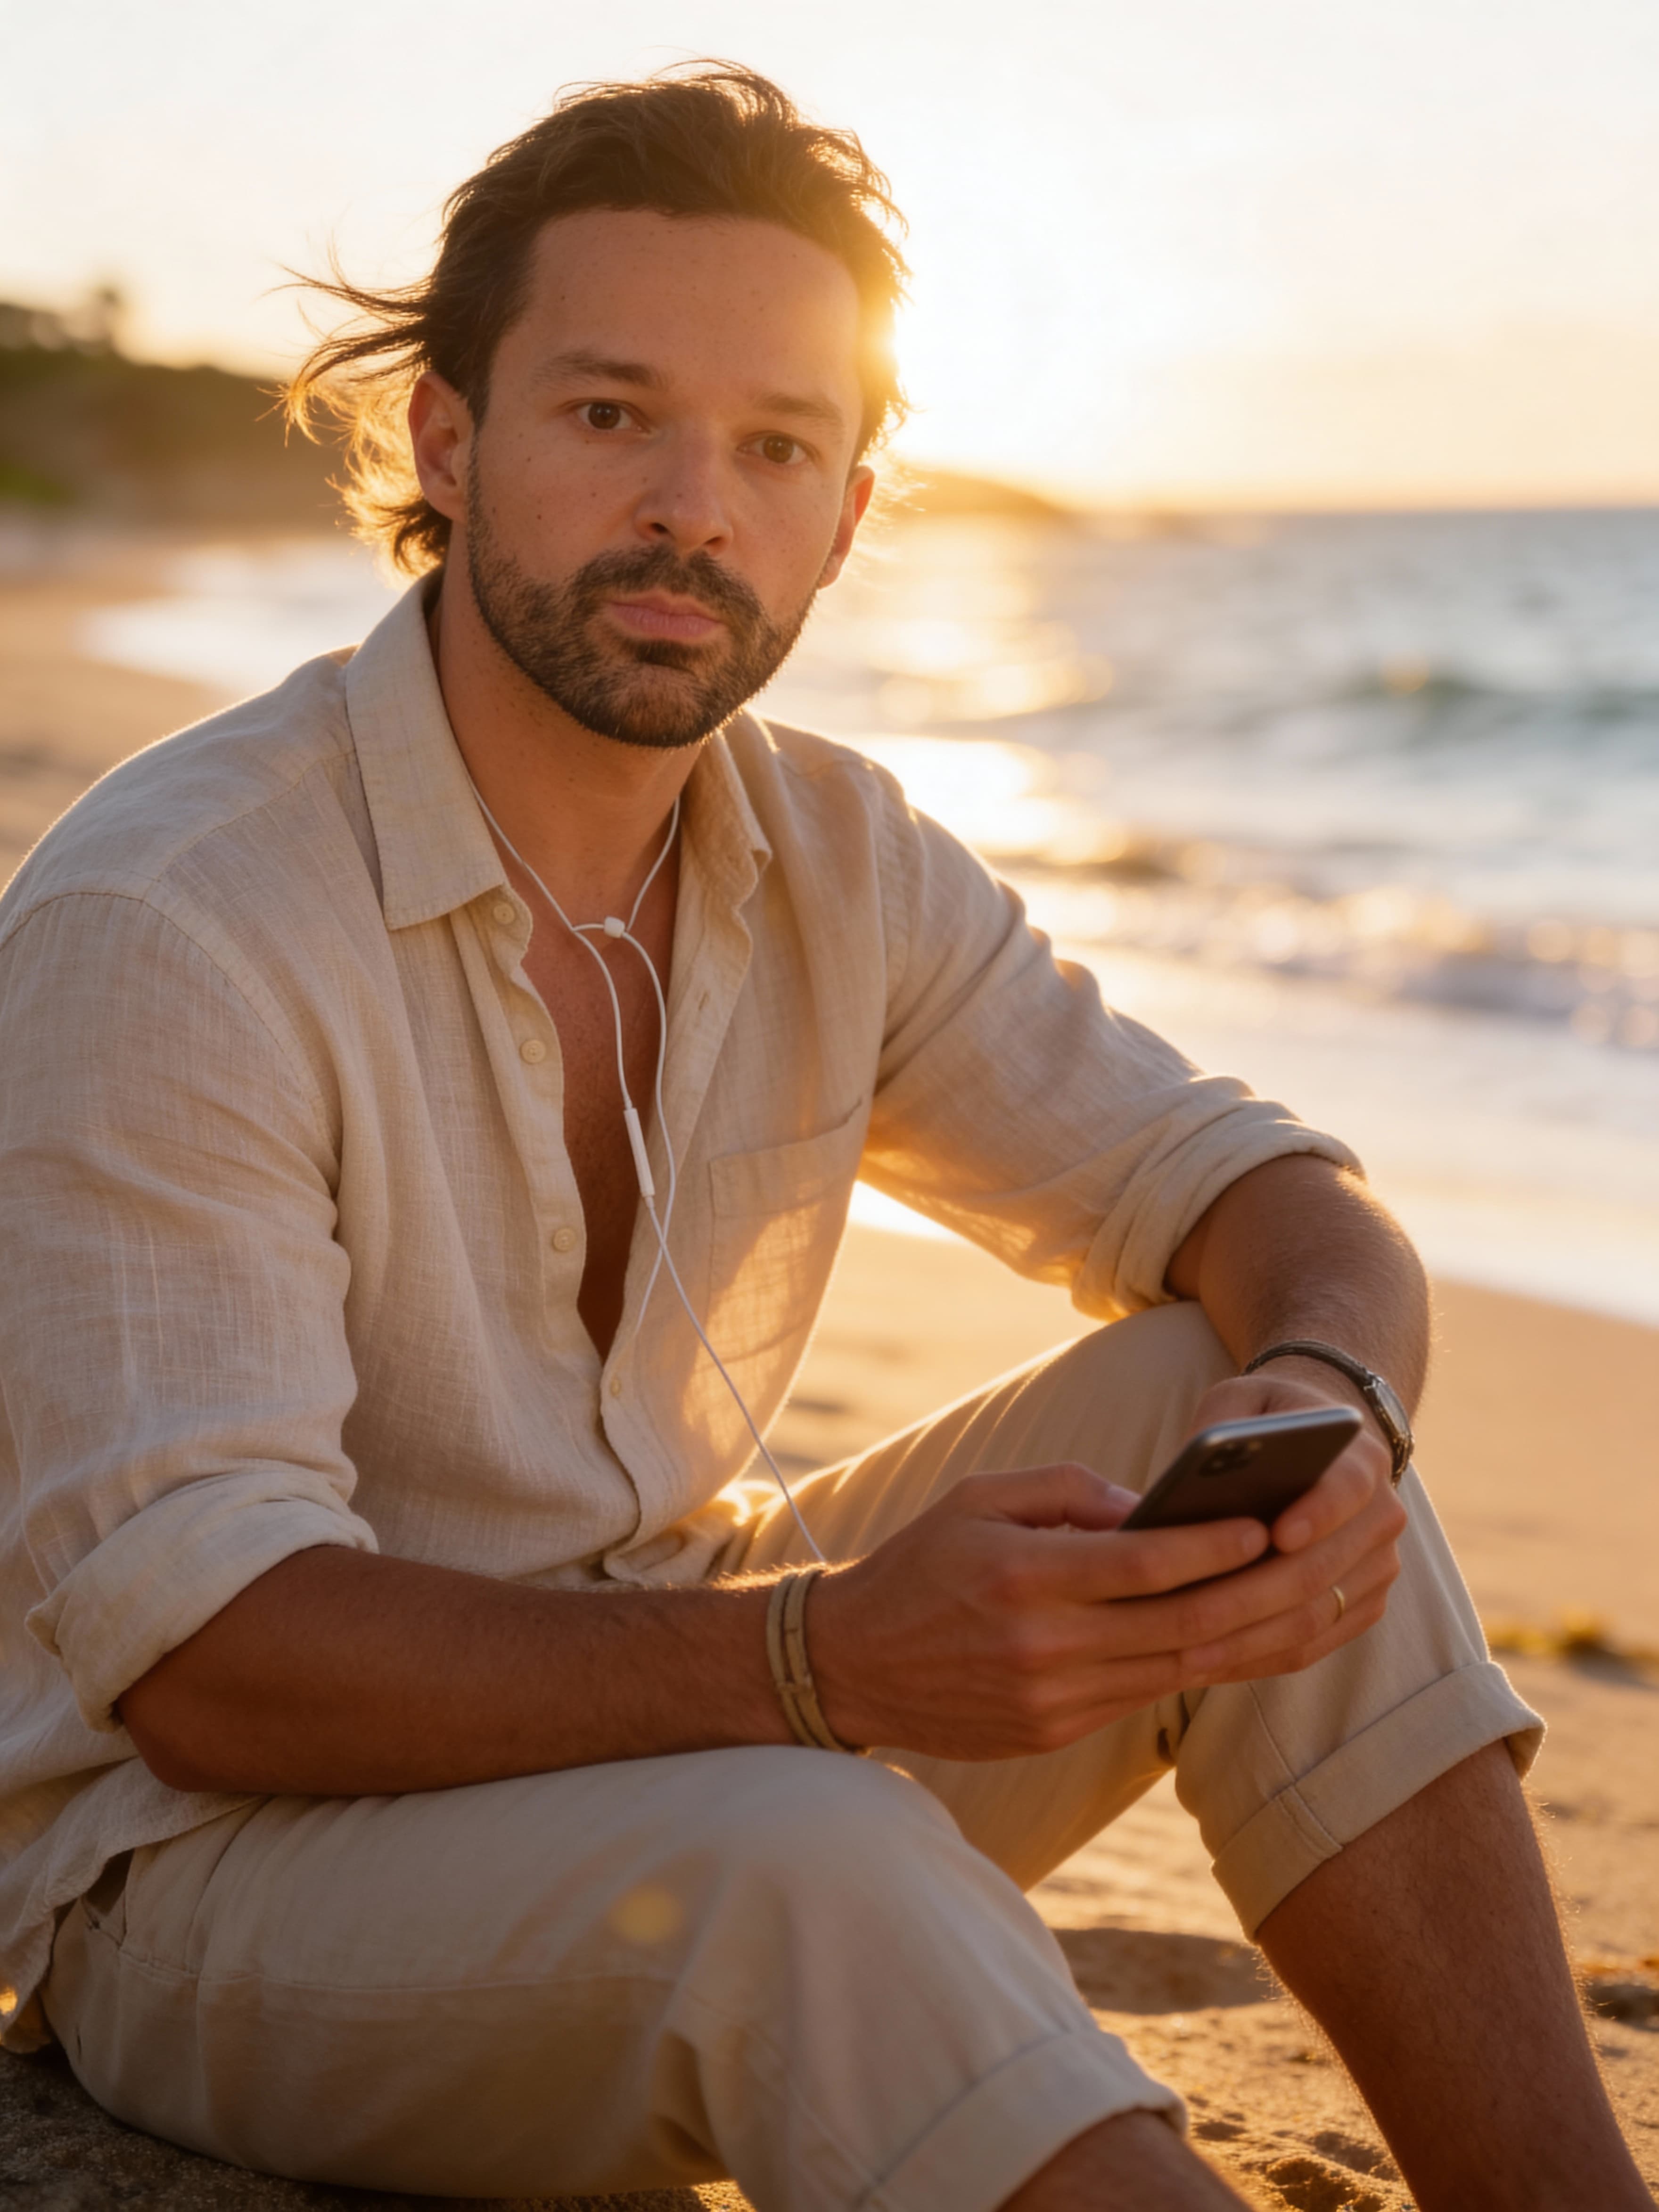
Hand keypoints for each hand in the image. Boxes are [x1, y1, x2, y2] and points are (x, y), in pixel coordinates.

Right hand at [807, 1420, 1405, 1762]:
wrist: (849, 1664)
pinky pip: (1152, 1695)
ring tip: (1319, 1599)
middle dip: (1264, 1593)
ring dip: (1257, 1636)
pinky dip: (1211, 1665)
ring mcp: (1054, 1701)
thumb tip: (1158, 1511)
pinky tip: (1258, 1637)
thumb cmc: (920, 1562)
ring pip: (1180, 1669)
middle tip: (1326, 1560)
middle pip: (1180, 1626)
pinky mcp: (1056, 1733)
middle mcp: (1044, 1647)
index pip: (1139, 1568)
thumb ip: (1071, 1493)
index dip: (1211, 1549)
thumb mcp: (981, 1496)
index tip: (1271, 1524)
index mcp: (1022, 1579)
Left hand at [1161, 1362, 1406, 1685]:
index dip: (1315, 1513)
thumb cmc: (1267, 1421)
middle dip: (1251, 1598)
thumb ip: (1223, 1426)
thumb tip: (1192, 1478)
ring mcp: (1379, 1568)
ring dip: (1249, 1640)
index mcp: (1361, 1457)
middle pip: (1320, 1568)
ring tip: (1183, 1655)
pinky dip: (1261, 1658)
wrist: (1325, 1448)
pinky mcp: (1365, 1606)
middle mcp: (1383, 1516)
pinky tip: (1208, 1664)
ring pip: (1316, 1616)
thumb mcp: (1242, 1402)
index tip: (1275, 1535)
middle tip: (1188, 1618)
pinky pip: (1314, 1644)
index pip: (1347, 1487)